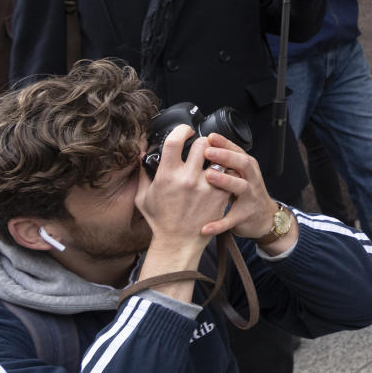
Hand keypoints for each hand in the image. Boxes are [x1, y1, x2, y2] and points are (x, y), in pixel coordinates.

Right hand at [135, 125, 231, 257]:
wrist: (178, 242)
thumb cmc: (160, 220)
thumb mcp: (143, 197)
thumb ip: (143, 174)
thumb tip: (143, 154)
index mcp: (167, 175)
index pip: (175, 141)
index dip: (182, 129)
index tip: (186, 130)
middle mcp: (187, 178)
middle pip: (202, 143)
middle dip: (203, 141)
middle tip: (202, 147)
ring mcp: (206, 186)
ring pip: (218, 157)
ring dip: (216, 155)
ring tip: (212, 159)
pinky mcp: (220, 195)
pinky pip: (229, 172)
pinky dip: (226, 170)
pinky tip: (221, 173)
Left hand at [200, 133, 294, 248]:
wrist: (265, 218)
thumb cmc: (246, 192)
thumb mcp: (240, 174)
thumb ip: (226, 162)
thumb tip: (204, 144)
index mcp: (248, 168)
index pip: (238, 150)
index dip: (225, 143)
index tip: (210, 137)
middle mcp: (251, 179)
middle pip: (243, 163)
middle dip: (226, 156)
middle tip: (208, 152)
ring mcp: (250, 197)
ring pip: (241, 187)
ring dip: (225, 180)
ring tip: (209, 176)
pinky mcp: (245, 216)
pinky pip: (232, 220)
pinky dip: (219, 224)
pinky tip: (205, 227)